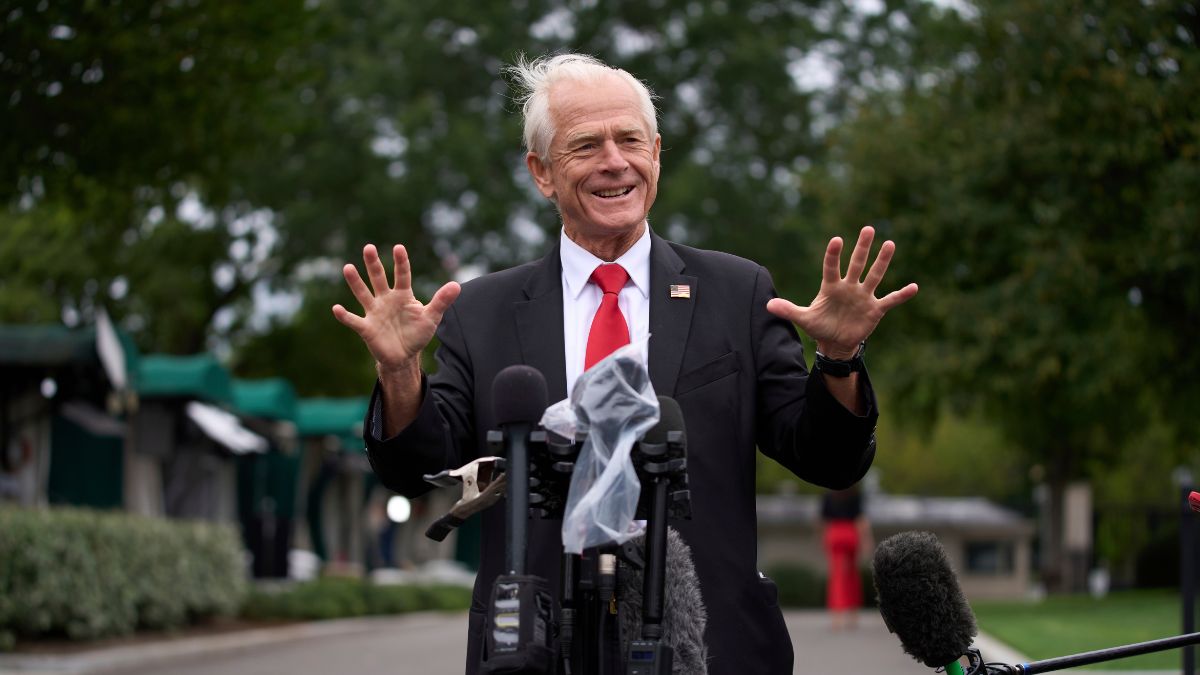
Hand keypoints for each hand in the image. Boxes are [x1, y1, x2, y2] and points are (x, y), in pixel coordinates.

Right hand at [332, 244, 460, 373]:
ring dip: (355, 282)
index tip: (398, 247)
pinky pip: (353, 320)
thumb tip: (457, 285)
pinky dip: (345, 316)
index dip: (401, 262)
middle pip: (378, 278)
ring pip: (363, 294)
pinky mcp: (366, 327)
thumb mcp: (431, 317)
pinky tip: (336, 308)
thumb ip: (442, 301)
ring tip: (348, 267)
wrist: (404, 356)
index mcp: (403, 295)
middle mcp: (386, 299)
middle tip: (369, 247)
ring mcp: (374, 312)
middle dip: (374, 264)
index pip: (402, 275)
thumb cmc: (417, 334)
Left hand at [766, 226, 916, 357]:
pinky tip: (914, 287)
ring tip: (890, 244)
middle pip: (857, 264)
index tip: (836, 240)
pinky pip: (890, 300)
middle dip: (862, 247)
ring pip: (875, 275)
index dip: (833, 255)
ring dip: (882, 261)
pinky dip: (901, 295)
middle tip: (868, 228)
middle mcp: (849, 287)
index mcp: (831, 287)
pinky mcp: (875, 309)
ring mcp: (863, 296)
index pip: (831, 267)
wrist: (836, 342)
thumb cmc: (820, 326)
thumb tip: (768, 304)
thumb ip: (788, 310)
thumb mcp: (804, 319)